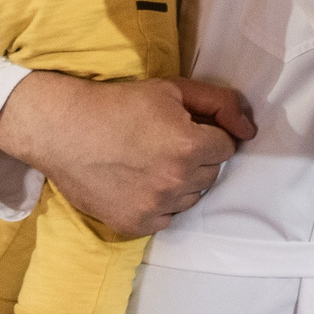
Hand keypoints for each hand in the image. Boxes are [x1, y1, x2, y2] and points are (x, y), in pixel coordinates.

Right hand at [0, 73, 256, 236]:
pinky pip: (165, 219)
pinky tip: (136, 182)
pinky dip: (157, 204)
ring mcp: (154, 207)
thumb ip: (220, 103)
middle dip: (195, 158)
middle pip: (209, 175)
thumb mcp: (172, 89)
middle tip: (163, 143)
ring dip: (178, 183)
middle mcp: (175, 182)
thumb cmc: (117, 104)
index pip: (225, 148)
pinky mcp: (134, 224)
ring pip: (189, 199)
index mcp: (188, 146)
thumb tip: (250, 130)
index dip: (206, 135)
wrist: (62, 129)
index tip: (182, 128)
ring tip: (148, 163)